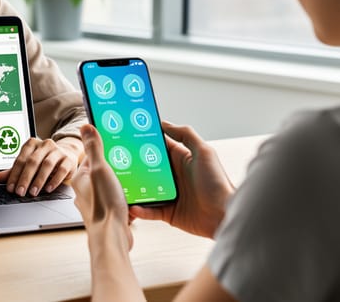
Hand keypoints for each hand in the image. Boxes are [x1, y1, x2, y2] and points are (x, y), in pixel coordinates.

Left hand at [0, 137, 80, 196]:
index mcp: (32, 144)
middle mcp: (45, 145)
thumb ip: (14, 171)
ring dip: (38, 180)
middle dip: (25, 178)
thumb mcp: (28, 164)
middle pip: (32, 162)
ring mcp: (57, 151)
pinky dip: (54, 180)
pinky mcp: (68, 159)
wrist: (66, 154)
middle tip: (20, 192)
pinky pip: (61, 170)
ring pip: (47, 165)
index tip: (11, 188)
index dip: (14, 174)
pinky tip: (48, 189)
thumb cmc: (44, 160)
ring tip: (33, 192)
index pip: (21, 159)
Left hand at [71, 125, 131, 246]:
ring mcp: (98, 203)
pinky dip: (128, 198)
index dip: (104, 149)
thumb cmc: (104, 206)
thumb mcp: (100, 170)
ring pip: (113, 187)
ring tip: (134, 181)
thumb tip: (86, 127)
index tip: (115, 144)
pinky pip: (120, 201)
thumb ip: (94, 148)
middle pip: (103, 171)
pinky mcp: (110, 214)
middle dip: (117, 168)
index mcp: (80, 178)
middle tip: (129, 164)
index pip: (91, 157)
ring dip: (124, 184)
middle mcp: (87, 191)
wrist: (112, 237)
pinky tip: (136, 196)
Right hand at [129, 121, 233, 238]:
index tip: (125, 135)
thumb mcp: (205, 152)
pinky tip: (133, 206)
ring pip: (143, 189)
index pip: (156, 146)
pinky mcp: (167, 212)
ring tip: (120, 185)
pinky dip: (139, 209)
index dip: (142, 140)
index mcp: (180, 159)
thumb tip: (165, 124)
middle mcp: (172, 175)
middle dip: (131, 164)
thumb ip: (186, 135)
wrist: (224, 216)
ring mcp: (168, 193)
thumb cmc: (218, 184)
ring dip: (132, 188)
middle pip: (145, 167)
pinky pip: (148, 210)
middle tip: (115, 161)